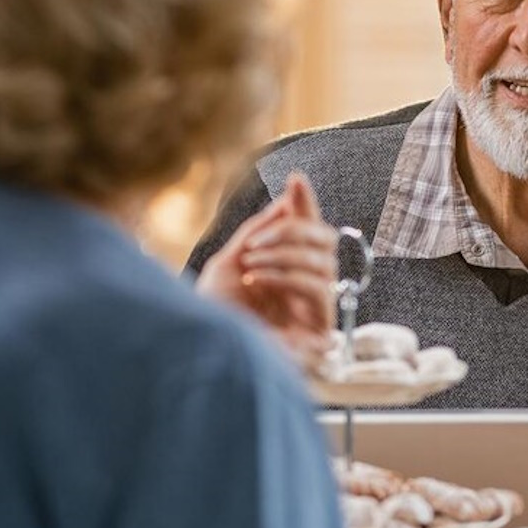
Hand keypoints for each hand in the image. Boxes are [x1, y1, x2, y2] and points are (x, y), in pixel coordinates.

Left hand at [195, 173, 337, 353]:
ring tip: (251, 265)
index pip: (308, 231)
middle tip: (257, 242)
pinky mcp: (319, 330)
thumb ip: (259, 230)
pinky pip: (317, 288)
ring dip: (284, 255)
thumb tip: (288, 200)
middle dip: (294, 231)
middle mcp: (304, 286)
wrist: (202, 348)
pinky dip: (285, 276)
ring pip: (323, 263)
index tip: (296, 180)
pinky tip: (257, 281)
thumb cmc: (213, 313)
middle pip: (326, 241)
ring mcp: (313, 308)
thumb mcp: (229, 261)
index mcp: (286, 268)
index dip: (306, 205)